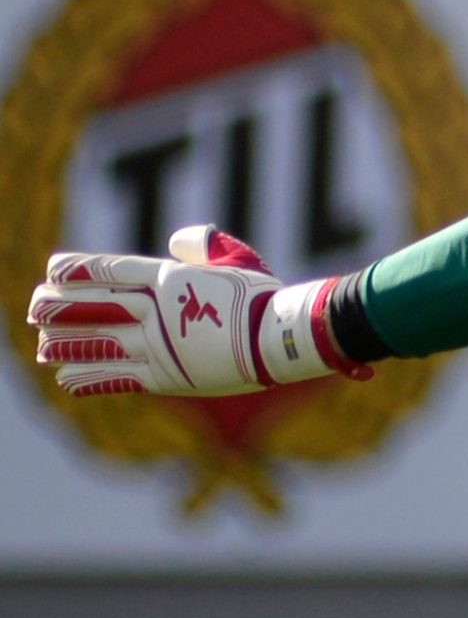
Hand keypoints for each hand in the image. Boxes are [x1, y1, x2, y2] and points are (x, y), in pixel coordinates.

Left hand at [27, 226, 359, 397]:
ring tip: (42, 345)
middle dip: (59, 307)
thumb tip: (177, 239)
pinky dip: (90, 376)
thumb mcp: (234, 258)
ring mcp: (159, 346)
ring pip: (98, 343)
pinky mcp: (166, 377)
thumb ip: (200, 246)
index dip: (78, 270)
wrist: (283, 339)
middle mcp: (157, 312)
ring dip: (65, 343)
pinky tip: (66, 378)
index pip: (111, 271)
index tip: (52, 270)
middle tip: (34, 307)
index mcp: (171, 280)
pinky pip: (118, 376)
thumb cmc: (263, 296)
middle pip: (95, 307)